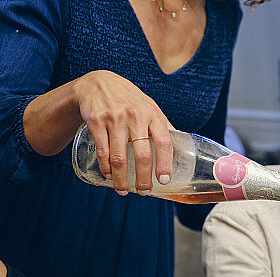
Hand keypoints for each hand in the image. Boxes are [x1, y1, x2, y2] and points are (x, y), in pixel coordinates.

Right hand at [74, 70, 173, 195]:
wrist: (99, 82)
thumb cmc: (130, 100)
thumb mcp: (150, 107)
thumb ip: (164, 126)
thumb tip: (183, 147)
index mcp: (153, 115)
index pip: (164, 143)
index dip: (165, 164)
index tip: (164, 181)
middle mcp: (135, 116)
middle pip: (142, 155)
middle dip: (143, 179)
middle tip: (144, 192)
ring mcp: (114, 119)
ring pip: (119, 157)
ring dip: (121, 178)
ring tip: (124, 190)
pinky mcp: (96, 121)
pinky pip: (102, 151)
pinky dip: (105, 167)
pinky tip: (109, 175)